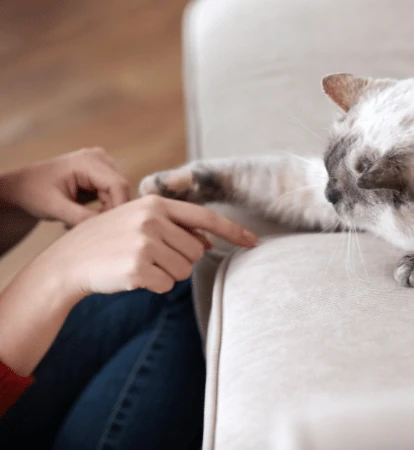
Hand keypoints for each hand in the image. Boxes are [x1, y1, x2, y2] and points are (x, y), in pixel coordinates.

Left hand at [0, 147, 129, 226]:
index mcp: (88, 161)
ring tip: (81, 219)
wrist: (24, 186)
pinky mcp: (103, 173)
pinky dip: (104, 208)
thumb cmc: (34, 193)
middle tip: (87, 225)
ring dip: (107, 211)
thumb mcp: (55, 207)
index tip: (107, 228)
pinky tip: (86, 212)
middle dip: (110, 211)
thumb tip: (107, 227)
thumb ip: (81, 217)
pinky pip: (114, 194)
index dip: (119, 208)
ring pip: (119, 194)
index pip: (118, 185)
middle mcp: (100, 158)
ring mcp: (103, 164)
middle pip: (121, 190)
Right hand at [41, 195, 257, 299]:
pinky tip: (130, 276)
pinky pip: (166, 286)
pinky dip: (152, 286)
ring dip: (166, 274)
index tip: (254, 241)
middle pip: (196, 252)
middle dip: (180, 260)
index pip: (206, 217)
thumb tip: (207, 243)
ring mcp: (145, 244)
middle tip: (149, 256)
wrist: (68, 262)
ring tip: (138, 264)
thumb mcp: (139, 221)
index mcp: (156, 204)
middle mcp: (153, 220)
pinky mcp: (138, 269)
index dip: (233, 230)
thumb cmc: (108, 241)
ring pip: (184, 271)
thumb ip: (174, 227)